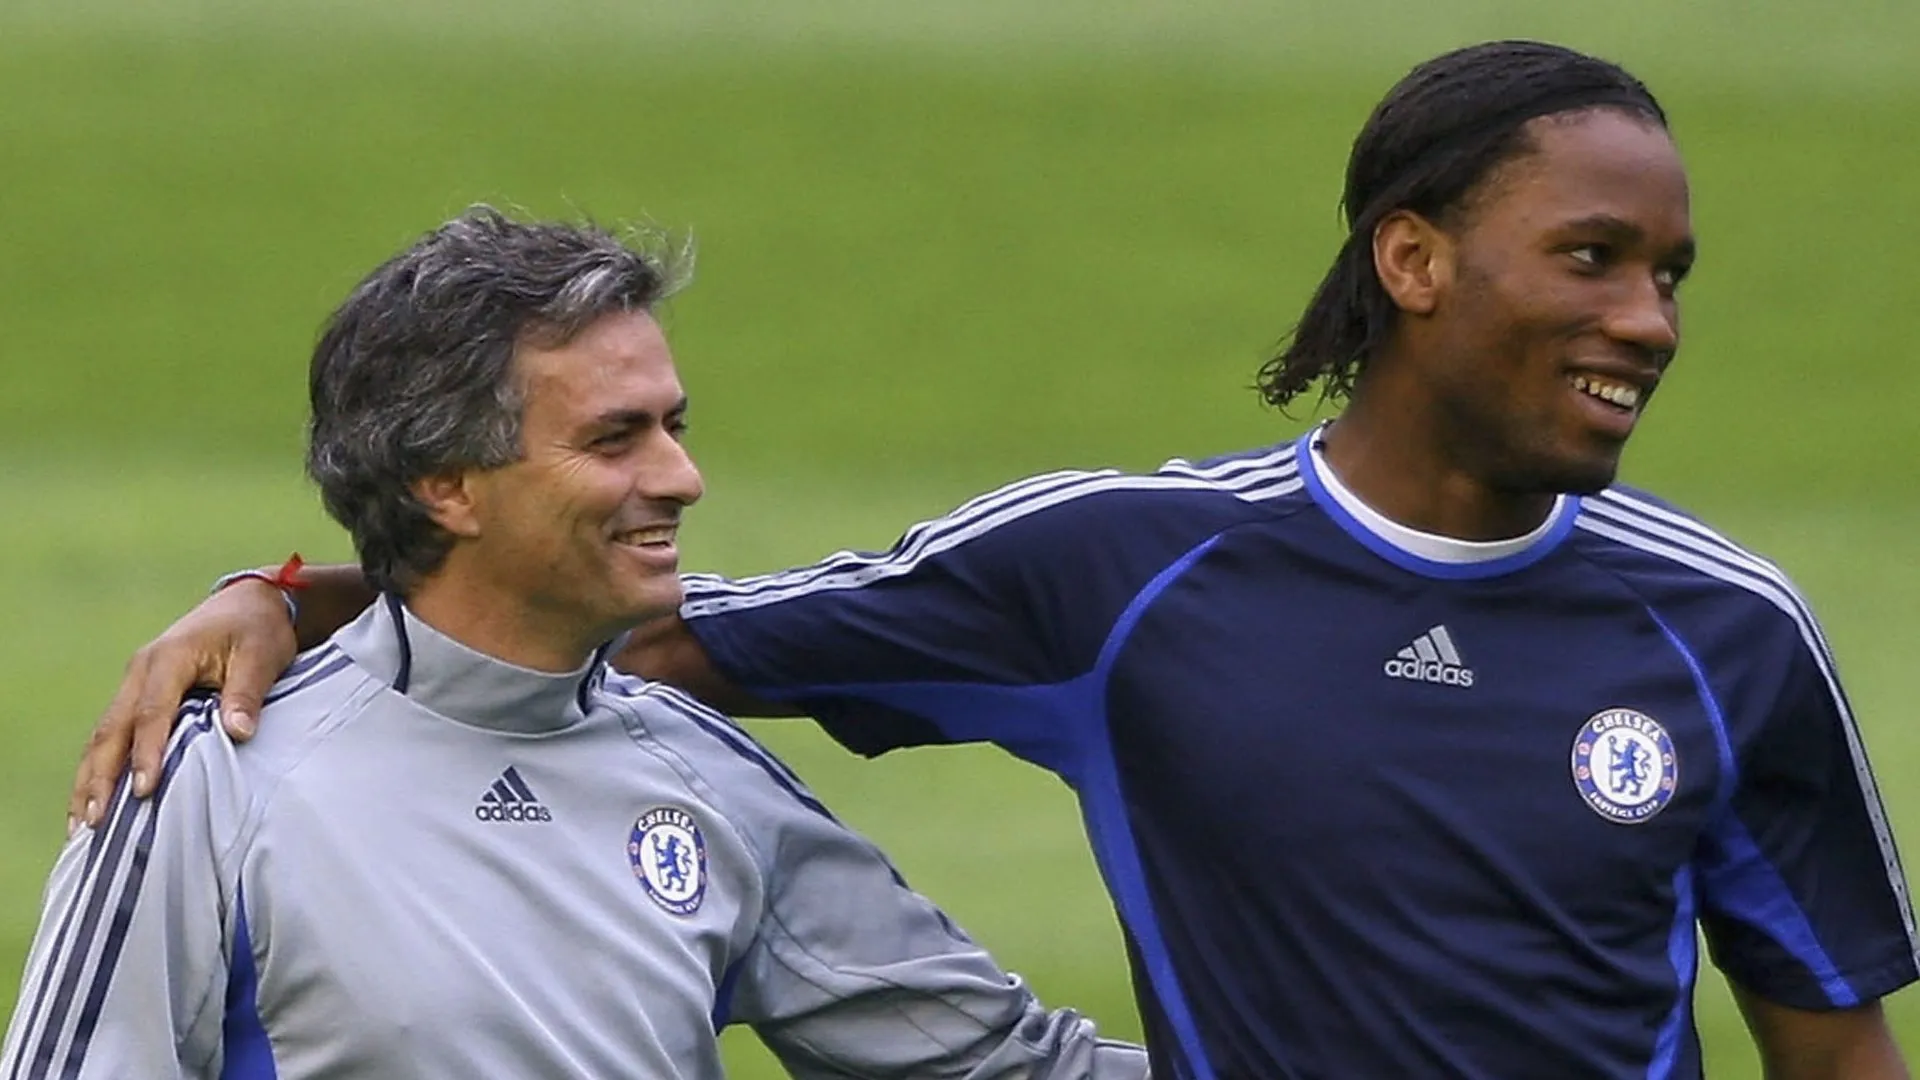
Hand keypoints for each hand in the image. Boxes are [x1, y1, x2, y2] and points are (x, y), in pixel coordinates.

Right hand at [70, 578, 297, 831]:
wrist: (249, 603)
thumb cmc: (258, 630)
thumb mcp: (262, 656)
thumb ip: (246, 693)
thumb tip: (239, 733)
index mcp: (169, 658)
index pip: (152, 712)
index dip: (146, 752)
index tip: (143, 790)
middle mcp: (141, 671)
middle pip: (112, 729)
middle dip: (101, 777)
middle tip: (94, 823)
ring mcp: (134, 683)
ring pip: (103, 735)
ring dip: (90, 778)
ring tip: (83, 824)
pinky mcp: (137, 694)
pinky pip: (111, 734)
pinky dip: (99, 766)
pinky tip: (92, 799)